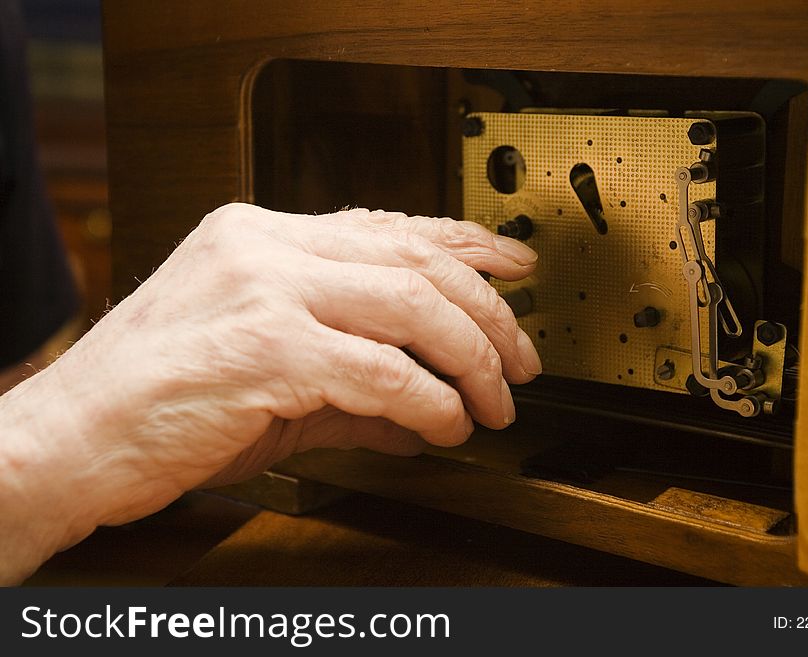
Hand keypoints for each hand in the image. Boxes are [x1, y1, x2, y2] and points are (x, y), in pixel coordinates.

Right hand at [0, 203, 539, 581]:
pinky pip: (384, 372)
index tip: (514, 267)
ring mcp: (266, 292)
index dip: (466, 242)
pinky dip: (430, 403)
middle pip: (418, 260)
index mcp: (261, 236)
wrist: (68, 439)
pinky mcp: (267, 350)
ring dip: (472, 358)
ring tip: (495, 401)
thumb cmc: (156, 401)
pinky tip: (445, 427)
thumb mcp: (267, 373)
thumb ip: (353, 382)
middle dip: (489, 311)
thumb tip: (425, 403)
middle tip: (522, 359)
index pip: (390, 227)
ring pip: (414, 305)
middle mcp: (267, 248)